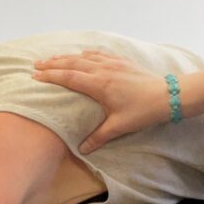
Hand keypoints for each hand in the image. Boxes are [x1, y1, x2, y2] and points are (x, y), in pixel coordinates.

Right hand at [33, 50, 169, 152]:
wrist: (167, 95)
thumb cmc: (143, 111)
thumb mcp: (119, 126)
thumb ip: (99, 136)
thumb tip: (82, 149)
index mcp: (99, 85)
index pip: (69, 78)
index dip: (51, 76)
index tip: (35, 76)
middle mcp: (103, 70)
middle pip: (72, 64)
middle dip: (52, 64)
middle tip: (36, 65)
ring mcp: (112, 63)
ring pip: (83, 56)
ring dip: (66, 57)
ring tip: (52, 58)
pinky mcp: (121, 61)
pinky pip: (98, 53)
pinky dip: (85, 53)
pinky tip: (81, 54)